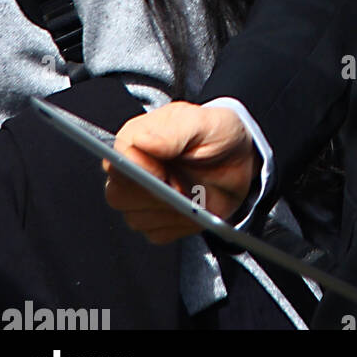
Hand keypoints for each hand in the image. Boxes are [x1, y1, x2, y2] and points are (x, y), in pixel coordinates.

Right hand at [103, 101, 256, 243]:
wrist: (240, 158)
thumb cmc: (218, 134)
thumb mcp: (204, 123)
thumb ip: (174, 131)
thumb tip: (142, 141)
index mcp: (137, 138)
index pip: (116, 161)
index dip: (139, 171)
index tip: (164, 174)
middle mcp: (134, 168)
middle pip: (118, 195)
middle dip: (154, 195)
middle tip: (182, 185)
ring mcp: (141, 197)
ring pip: (135, 218)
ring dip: (169, 211)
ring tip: (193, 194)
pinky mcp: (156, 219)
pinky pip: (156, 233)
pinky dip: (179, 225)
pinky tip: (194, 208)